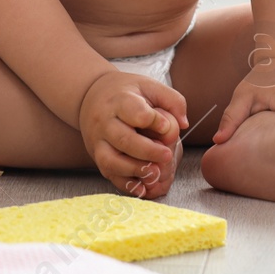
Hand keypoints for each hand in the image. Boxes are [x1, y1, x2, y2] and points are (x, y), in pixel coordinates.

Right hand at [78, 71, 187, 195]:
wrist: (91, 97)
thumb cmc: (126, 93)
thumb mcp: (150, 86)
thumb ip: (172, 101)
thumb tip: (183, 124)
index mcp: (119, 101)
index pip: (135, 112)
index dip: (153, 120)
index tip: (166, 126)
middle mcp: (104, 122)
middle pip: (123, 139)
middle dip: (148, 151)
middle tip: (167, 155)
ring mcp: (98, 142)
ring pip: (111, 161)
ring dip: (135, 169)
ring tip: (155, 172)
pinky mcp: (98, 157)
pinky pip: (109, 175)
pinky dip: (126, 184)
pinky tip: (142, 186)